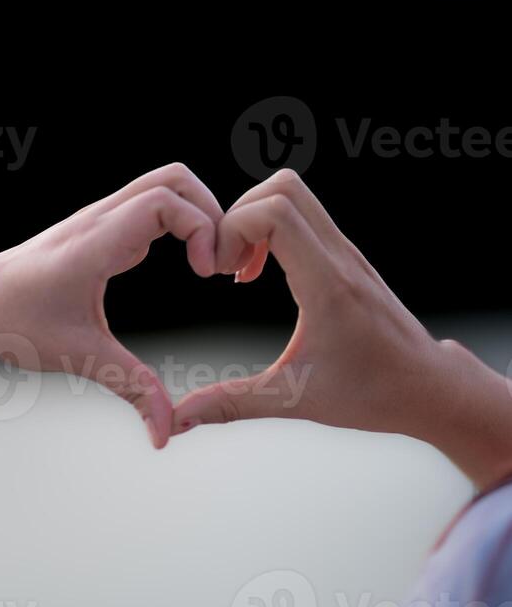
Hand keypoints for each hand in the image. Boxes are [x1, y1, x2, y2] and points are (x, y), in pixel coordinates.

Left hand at [0, 164, 221, 449]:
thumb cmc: (14, 323)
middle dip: (210, 211)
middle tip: (218, 261)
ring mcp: (102, 218)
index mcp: (97, 241)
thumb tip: (166, 434)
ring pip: (165, 185)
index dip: (200, 228)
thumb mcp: (78, 356)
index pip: (165, 200)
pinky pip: (153, 204)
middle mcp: (102, 218)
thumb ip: (130, 388)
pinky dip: (181, 221)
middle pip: (174, 178)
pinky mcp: (103, 227)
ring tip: (208, 261)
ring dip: (197, 213)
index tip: (205, 273)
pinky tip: (185, 261)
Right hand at [172, 170, 511, 488]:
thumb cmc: (370, 394)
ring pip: (294, 194)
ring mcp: (345, 251)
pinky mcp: (344, 255)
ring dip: (255, 219)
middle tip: (225, 262)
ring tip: (240, 268)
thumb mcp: (295, 400)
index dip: (233, 229)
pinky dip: (271, 229)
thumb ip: (232, 404)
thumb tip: (179, 420)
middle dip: (239, 215)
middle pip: (282, 186)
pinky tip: (259, 274)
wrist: (427, 386)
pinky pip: (302, 215)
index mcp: (327, 283)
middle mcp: (338, 256)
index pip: (275, 212)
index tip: (220, 273)